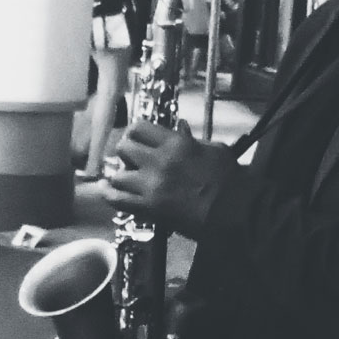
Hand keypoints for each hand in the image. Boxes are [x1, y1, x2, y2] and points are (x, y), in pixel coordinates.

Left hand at [100, 120, 233, 236]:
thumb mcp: (214, 149)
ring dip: (120, 176)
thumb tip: (180, 130)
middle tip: (130, 159)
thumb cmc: (229, 179)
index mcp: (176, 143)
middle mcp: (158, 161)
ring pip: (117, 175)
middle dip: (125, 152)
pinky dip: (109, 194)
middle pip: (124, 148)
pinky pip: (117, 199)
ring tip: (124, 178)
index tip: (135, 138)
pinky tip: (106, 190)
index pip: (139, 128)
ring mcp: (150, 186)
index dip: (134, 132)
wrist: (232, 211)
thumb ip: (192, 139)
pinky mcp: (148, 208)